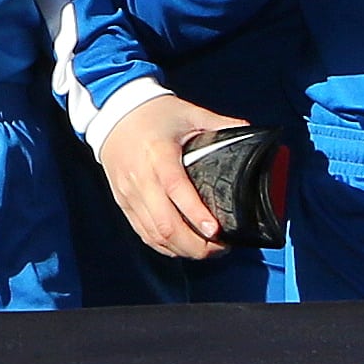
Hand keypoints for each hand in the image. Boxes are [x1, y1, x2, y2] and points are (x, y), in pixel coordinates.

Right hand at [95, 98, 252, 259]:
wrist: (113, 112)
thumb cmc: (153, 113)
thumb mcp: (189, 112)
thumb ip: (219, 124)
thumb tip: (249, 131)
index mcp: (159, 155)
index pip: (176, 190)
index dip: (196, 214)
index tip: (216, 231)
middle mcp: (141, 178)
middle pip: (165, 224)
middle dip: (194, 244)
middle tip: (220, 248)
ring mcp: (129, 193)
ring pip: (154, 234)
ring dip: (181, 249)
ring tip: (206, 251)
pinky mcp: (123, 202)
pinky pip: (143, 232)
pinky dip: (164, 246)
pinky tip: (182, 247)